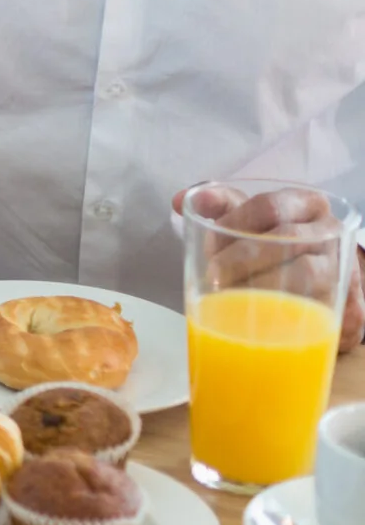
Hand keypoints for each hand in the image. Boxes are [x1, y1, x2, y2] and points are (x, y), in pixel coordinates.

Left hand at [173, 184, 364, 354]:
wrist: (324, 280)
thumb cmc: (275, 244)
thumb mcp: (249, 218)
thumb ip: (216, 204)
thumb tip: (177, 201)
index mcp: (307, 205)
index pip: (270, 206)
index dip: (235, 222)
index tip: (210, 244)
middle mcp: (332, 234)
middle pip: (287, 239)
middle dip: (243, 258)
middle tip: (214, 276)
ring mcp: (346, 272)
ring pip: (306, 275)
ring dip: (262, 287)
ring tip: (230, 298)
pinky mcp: (351, 313)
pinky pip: (323, 317)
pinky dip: (288, 320)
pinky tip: (260, 324)